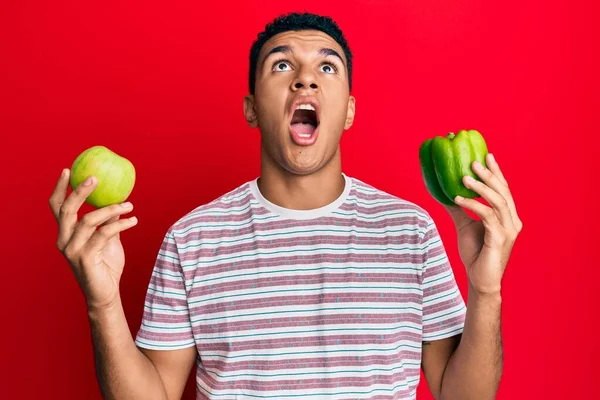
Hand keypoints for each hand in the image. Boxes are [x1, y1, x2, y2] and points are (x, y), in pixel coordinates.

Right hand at [49, 169, 137, 309]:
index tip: (69, 170)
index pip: (57, 207)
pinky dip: (120, 224)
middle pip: (66, 210)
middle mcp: (64, 240)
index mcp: (66, 233)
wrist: (107, 293)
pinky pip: (104, 234)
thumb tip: (117, 199)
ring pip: (88, 220)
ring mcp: (72, 250)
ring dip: (111, 209)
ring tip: (130, 205)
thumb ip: (108, 221)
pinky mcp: (85, 258)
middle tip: (96, 177)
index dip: (60, 188)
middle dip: (79, 191)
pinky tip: (134, 220)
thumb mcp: (108, 238)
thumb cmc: (106, 264)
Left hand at [443, 154, 522, 294]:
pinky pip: (487, 216)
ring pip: (497, 201)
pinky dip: (473, 205)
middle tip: (473, 162)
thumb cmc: (475, 254)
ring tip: (463, 177)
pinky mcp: (500, 239)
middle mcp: (512, 221)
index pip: (504, 189)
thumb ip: (459, 209)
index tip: (487, 155)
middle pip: (503, 191)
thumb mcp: (463, 226)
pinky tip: (458, 199)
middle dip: (488, 175)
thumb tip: (444, 192)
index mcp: (508, 217)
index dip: (496, 172)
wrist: (479, 279)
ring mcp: (508, 230)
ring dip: (480, 188)